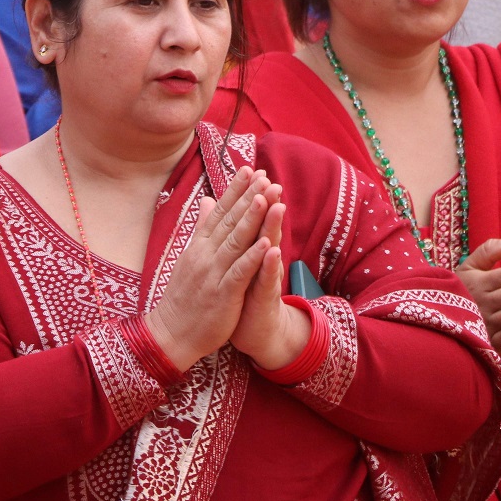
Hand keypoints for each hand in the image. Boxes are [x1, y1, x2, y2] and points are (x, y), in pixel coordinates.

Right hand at [145, 168, 277, 370]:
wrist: (171, 333)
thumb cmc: (184, 297)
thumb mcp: (191, 258)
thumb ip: (202, 229)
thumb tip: (208, 202)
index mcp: (199, 246)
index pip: (219, 212)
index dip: (235, 191)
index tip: (248, 169)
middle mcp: (205, 255)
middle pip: (229, 221)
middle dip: (247, 197)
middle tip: (263, 174)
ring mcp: (213, 274)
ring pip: (235, 241)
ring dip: (252, 218)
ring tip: (266, 196)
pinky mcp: (222, 294)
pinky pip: (239, 273)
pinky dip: (252, 257)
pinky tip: (265, 242)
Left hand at [229, 186, 313, 369]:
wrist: (255, 330)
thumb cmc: (242, 292)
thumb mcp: (233, 260)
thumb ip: (231, 233)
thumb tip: (223, 206)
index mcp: (248, 248)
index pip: (249, 218)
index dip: (249, 196)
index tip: (249, 170)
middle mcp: (261, 259)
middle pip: (264, 226)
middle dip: (266, 203)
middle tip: (270, 179)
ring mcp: (265, 277)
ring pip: (270, 248)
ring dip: (274, 227)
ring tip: (277, 205)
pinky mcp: (265, 297)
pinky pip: (267, 280)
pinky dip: (269, 265)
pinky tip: (272, 251)